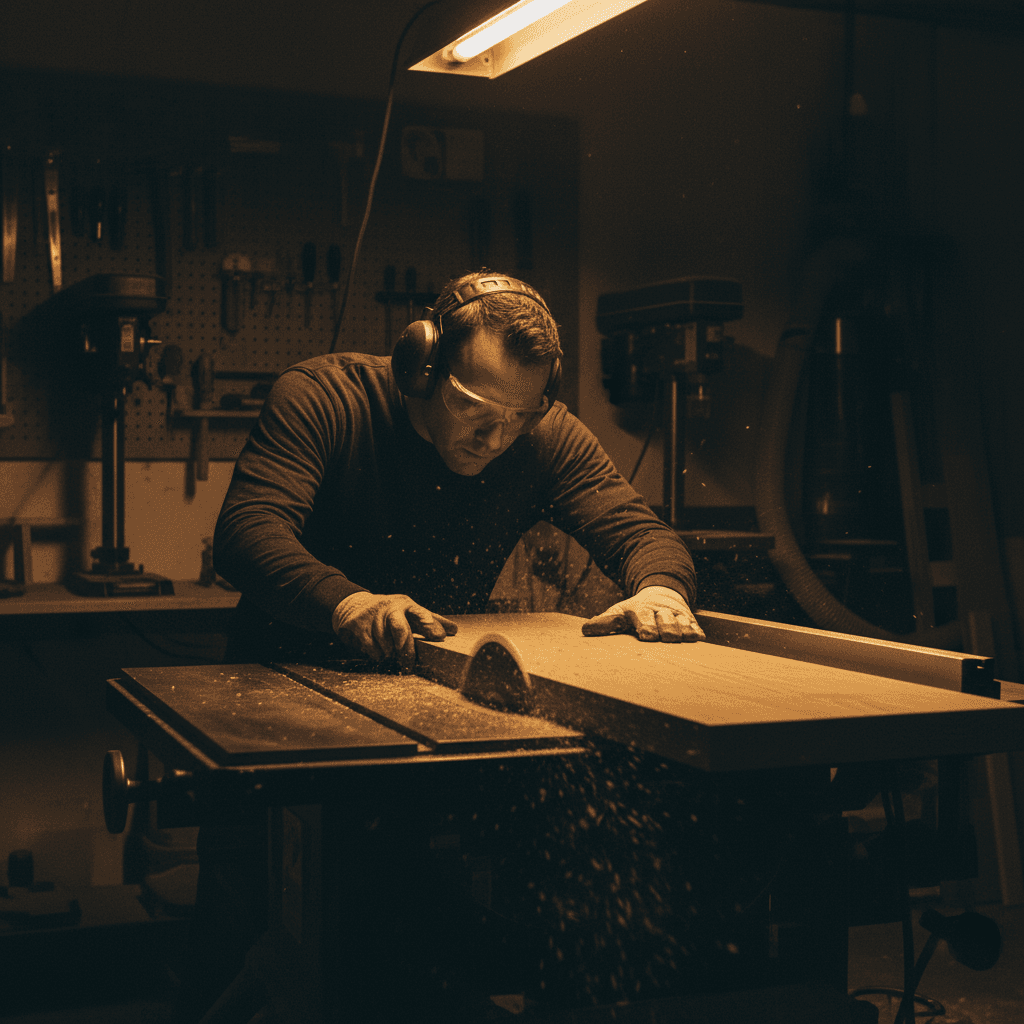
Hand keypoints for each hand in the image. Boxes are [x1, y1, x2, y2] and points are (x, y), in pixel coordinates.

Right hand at [332, 592, 457, 669]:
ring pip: (385, 644)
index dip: (429, 624)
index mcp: (405, 604)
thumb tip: (454, 630)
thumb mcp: (409, 611)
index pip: (419, 613)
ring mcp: (372, 617)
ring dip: (390, 653)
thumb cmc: (389, 611)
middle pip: (400, 630)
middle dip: (406, 649)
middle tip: (409, 664)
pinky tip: (378, 650)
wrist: (353, 605)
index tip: (439, 636)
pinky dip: (377, 654)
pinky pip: (371, 649)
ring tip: (391, 652)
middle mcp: (389, 608)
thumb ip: (430, 620)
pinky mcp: (357, 627)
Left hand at [581, 586, 704, 642]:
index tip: (646, 634)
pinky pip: (696, 627)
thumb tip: (585, 630)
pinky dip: (696, 632)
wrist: (662, 594)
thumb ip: (606, 622)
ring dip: (684, 630)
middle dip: (667, 628)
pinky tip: (698, 638)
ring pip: (683, 623)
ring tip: (686, 638)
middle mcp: (661, 611)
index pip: (645, 618)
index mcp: (642, 610)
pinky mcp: (690, 621)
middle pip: (667, 621)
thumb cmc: (636, 611)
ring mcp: (677, 616)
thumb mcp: (620, 612)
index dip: (646, 626)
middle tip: (668, 637)